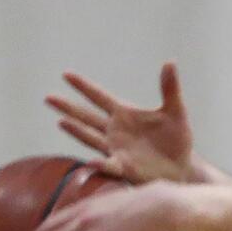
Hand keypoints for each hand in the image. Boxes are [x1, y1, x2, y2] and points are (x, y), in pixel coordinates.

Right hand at [48, 61, 191, 183]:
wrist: (182, 168)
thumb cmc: (177, 140)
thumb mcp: (176, 112)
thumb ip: (169, 88)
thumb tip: (170, 62)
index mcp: (124, 114)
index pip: (99, 96)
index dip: (83, 86)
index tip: (66, 74)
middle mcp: (115, 131)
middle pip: (87, 116)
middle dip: (68, 107)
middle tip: (48, 98)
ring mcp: (116, 149)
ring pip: (91, 138)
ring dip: (77, 131)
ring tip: (61, 122)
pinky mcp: (124, 168)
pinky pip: (109, 166)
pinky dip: (100, 164)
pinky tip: (91, 161)